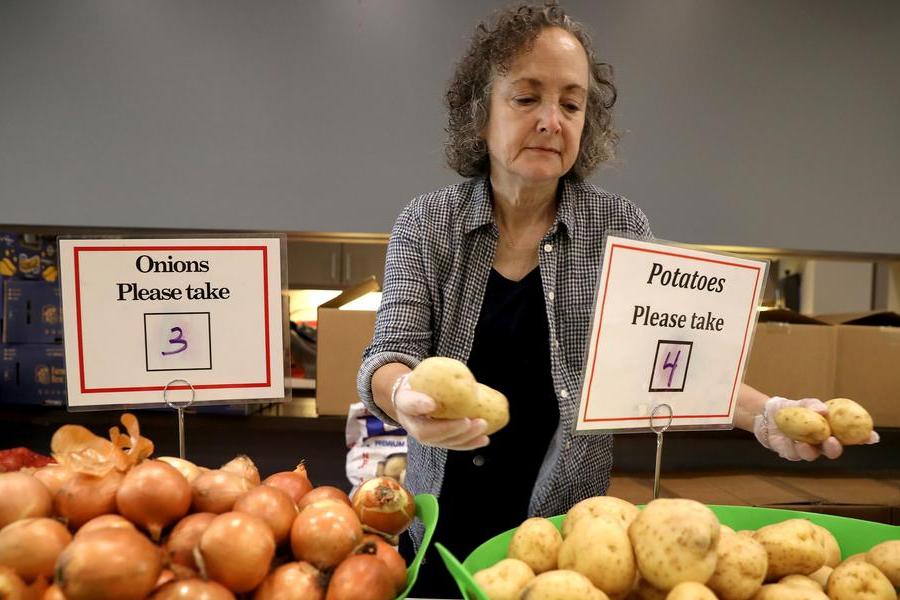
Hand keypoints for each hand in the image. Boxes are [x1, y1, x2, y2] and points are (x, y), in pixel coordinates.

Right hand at [391, 374, 488, 450]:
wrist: (412, 397)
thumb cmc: (422, 384)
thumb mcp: (424, 374)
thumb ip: (438, 375)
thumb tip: (466, 378)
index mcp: (404, 402)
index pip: (408, 404)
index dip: (419, 404)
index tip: (432, 403)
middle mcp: (410, 423)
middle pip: (425, 432)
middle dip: (448, 429)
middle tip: (468, 421)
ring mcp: (423, 435)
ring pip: (441, 442)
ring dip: (464, 437)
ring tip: (482, 426)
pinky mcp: (437, 441)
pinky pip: (452, 445)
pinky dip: (469, 443)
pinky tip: (484, 439)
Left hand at [753, 397, 879, 460]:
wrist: (766, 414)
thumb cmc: (792, 409)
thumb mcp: (803, 403)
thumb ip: (812, 405)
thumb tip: (823, 410)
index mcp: (830, 431)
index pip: (850, 437)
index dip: (862, 438)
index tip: (871, 437)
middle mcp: (820, 443)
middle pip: (832, 451)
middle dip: (835, 448)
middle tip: (832, 441)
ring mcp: (805, 449)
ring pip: (812, 455)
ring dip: (809, 450)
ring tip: (802, 442)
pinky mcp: (789, 453)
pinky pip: (792, 454)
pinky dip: (791, 447)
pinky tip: (788, 440)